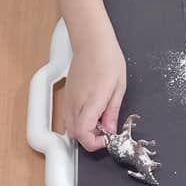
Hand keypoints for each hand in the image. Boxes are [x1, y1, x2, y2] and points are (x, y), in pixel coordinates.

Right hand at [62, 35, 126, 151]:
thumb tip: (110, 129)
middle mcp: (76, 102)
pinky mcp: (66, 96)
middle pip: (75, 134)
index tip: (106, 139)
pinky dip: (78, 121)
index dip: (95, 143)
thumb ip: (112, 111)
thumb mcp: (119, 86)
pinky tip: (91, 111)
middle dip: (90, 138)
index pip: (84, 134)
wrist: (92, 42)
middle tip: (105, 130)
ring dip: (83, 130)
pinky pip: (67, 117)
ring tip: (99, 119)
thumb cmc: (108, 58)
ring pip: (69, 127)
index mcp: (92, 101)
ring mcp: (68, 99)